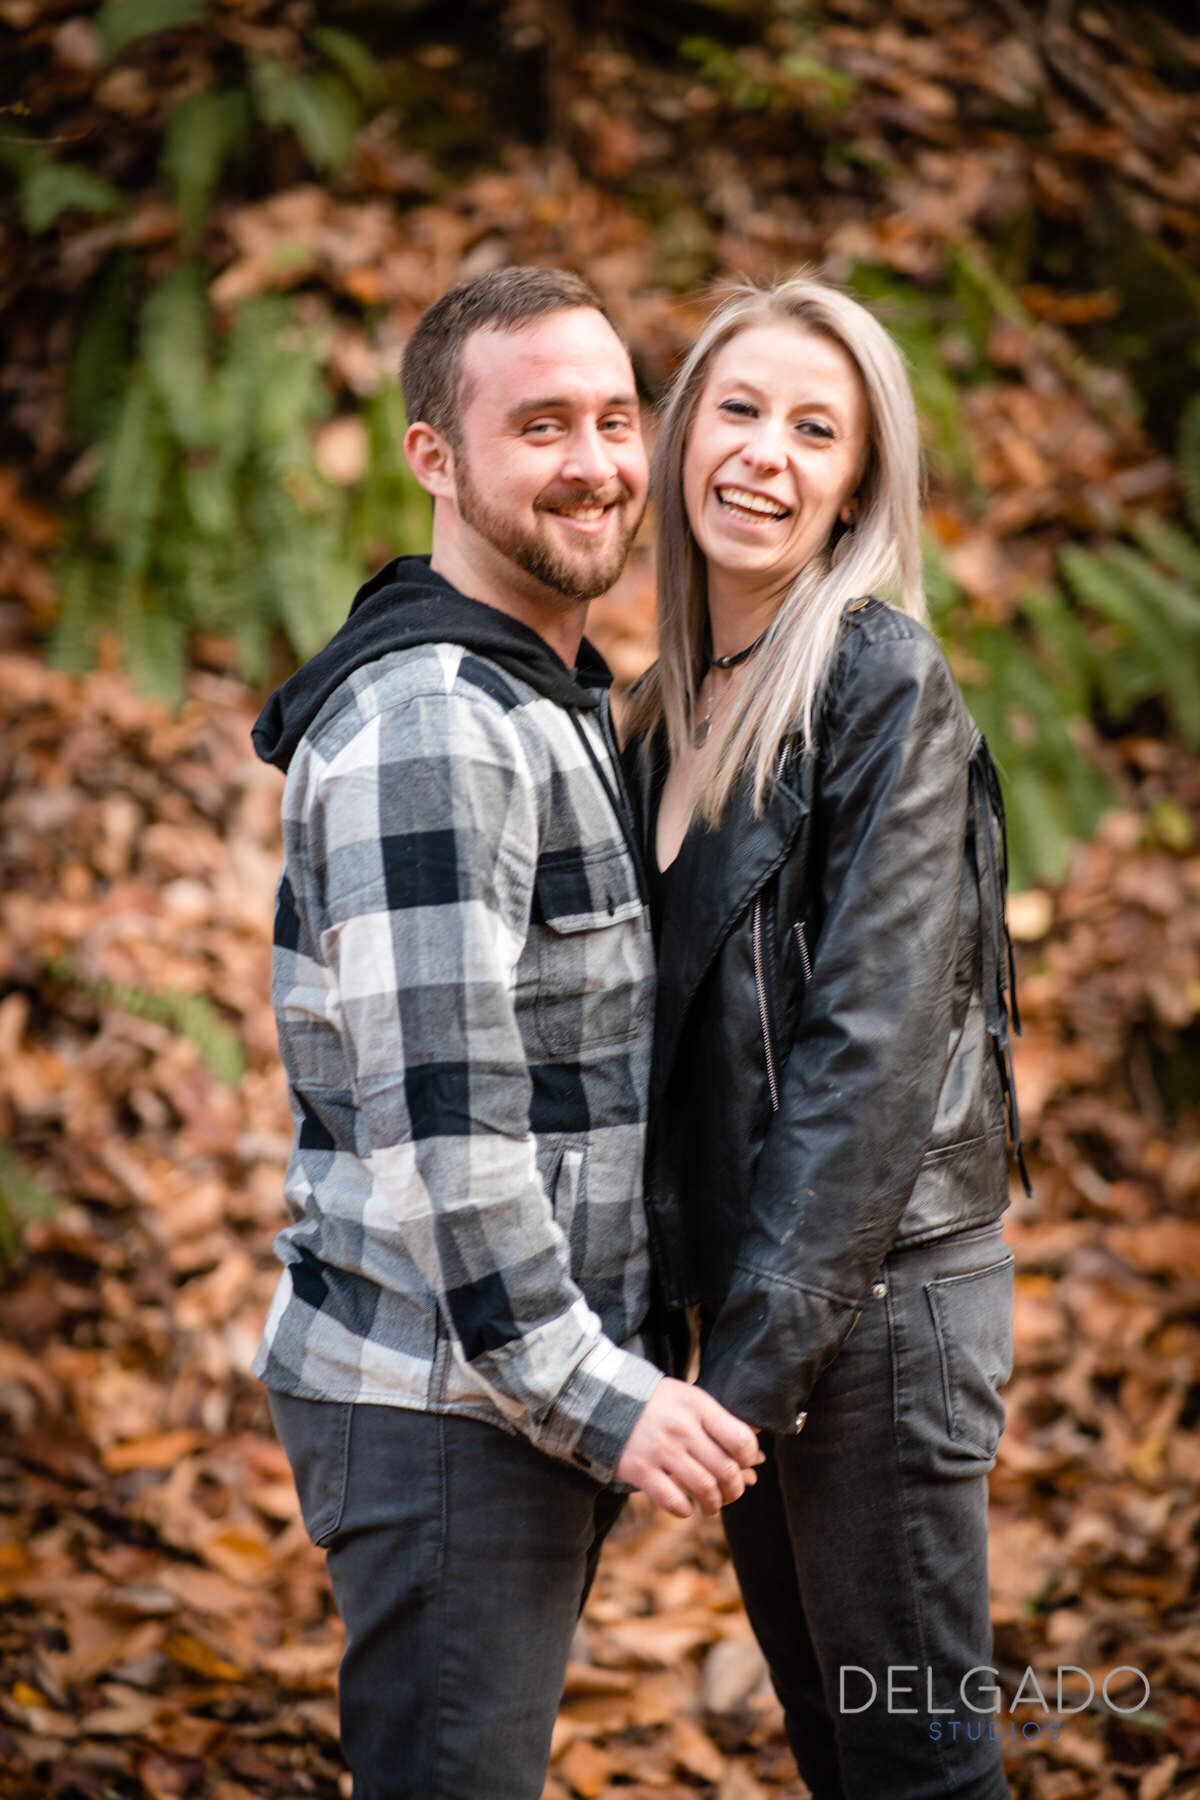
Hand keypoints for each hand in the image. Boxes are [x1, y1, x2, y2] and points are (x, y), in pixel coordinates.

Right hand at [615, 1378, 762, 1518]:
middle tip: (731, 1493)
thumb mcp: (691, 1400)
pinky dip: (686, 1510)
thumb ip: (721, 1423)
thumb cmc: (658, 1404)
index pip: (740, 1439)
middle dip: (735, 1489)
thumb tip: (757, 1456)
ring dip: (715, 1504)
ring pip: (705, 1488)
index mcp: (698, 1406)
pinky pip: (674, 1502)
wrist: (606, 1401)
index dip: (749, 1458)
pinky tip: (686, 1506)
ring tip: (712, 1505)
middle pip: (726, 1470)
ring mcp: (661, 1450)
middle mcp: (682, 1427)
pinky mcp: (641, 1470)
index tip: (744, 1464)